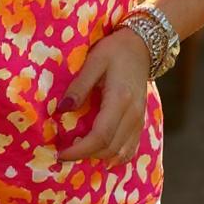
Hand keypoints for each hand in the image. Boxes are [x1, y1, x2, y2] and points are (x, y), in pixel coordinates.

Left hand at [56, 28, 150, 164]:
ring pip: (121, 152)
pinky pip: (131, 148)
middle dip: (86, 155)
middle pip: (110, 148)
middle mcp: (133, 114)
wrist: (142, 47)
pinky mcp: (141, 121)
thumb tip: (61, 110)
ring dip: (99, 157)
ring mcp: (139, 120)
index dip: (80, 149)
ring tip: (79, 152)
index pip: (101, 136)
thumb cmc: (116, 51)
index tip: (61, 153)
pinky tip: (101, 155)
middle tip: (64, 152)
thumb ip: (79, 86)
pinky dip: (116, 156)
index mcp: (120, 99)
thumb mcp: (94, 61)